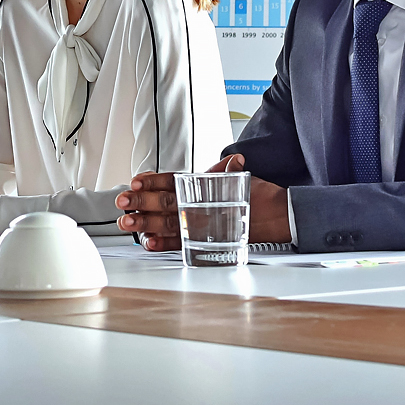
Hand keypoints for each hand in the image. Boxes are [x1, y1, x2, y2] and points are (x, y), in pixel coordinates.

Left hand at [115, 154, 290, 250]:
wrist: (281, 216)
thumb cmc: (259, 196)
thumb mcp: (239, 177)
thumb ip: (224, 170)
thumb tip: (230, 160)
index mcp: (205, 187)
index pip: (174, 181)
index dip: (153, 181)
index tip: (136, 181)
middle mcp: (201, 205)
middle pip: (166, 202)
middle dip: (141, 202)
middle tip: (122, 202)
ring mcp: (203, 224)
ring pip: (168, 223)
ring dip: (145, 223)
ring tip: (127, 222)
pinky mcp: (207, 241)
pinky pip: (181, 243)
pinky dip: (164, 244)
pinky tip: (148, 243)